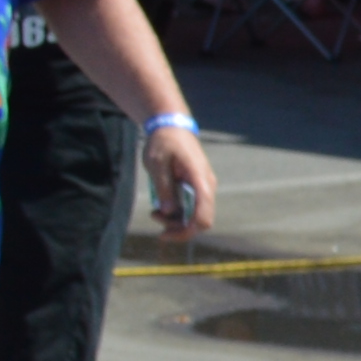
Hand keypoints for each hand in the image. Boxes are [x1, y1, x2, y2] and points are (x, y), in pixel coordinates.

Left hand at [137, 122, 216, 238]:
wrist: (172, 127)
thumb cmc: (164, 142)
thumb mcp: (157, 163)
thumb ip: (164, 187)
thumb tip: (168, 211)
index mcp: (199, 179)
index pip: (203, 213)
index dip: (188, 229)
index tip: (165, 233)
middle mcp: (206, 186)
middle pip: (201, 220)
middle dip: (179, 228)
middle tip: (154, 218)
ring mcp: (203, 188)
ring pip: (196, 216)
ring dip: (176, 221)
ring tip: (154, 213)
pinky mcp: (197, 188)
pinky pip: (192, 208)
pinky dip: (178, 213)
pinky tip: (162, 208)